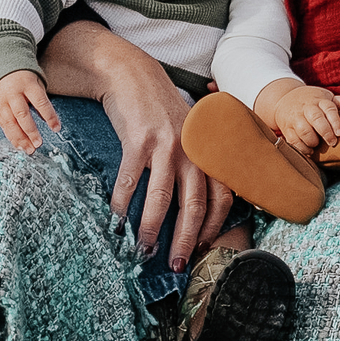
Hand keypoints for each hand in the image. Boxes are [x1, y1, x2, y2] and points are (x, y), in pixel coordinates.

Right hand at [0, 70, 55, 152]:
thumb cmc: (23, 78)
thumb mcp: (35, 82)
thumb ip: (41, 100)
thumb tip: (48, 121)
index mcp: (27, 84)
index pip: (40, 102)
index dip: (49, 116)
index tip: (56, 128)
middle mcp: (13, 94)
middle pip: (22, 114)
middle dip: (31, 131)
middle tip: (39, 144)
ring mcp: (2, 101)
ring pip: (10, 123)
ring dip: (20, 139)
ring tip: (30, 150)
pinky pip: (3, 125)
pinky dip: (11, 137)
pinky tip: (19, 145)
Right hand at [60, 36, 223, 272]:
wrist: (133, 75)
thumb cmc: (161, 111)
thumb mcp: (189, 134)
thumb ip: (196, 163)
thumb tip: (194, 207)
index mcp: (208, 152)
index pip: (223, 197)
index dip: (214, 227)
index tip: (201, 249)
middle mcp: (193, 150)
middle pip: (195, 206)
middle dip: (185, 241)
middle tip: (174, 265)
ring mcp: (166, 145)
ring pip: (163, 198)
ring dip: (152, 229)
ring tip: (142, 250)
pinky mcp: (139, 140)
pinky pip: (130, 181)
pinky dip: (122, 205)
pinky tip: (116, 220)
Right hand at [255, 79, 339, 154]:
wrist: (284, 97)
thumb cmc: (312, 100)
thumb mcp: (326, 97)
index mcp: (319, 101)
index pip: (329, 109)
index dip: (335, 121)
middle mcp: (307, 108)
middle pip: (316, 118)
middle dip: (325, 132)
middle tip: (332, 142)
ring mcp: (295, 118)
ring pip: (303, 130)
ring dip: (311, 140)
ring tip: (317, 145)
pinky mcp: (286, 128)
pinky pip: (293, 140)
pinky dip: (301, 148)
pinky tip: (309, 151)